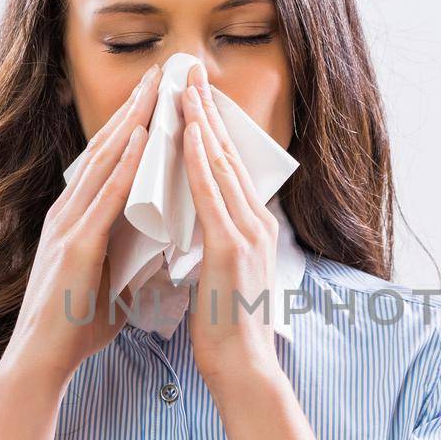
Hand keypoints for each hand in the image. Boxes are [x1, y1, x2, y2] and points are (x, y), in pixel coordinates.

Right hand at [0, 64, 158, 386]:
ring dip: (130, 125)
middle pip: (104, 151)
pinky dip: (124, 166)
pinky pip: (104, 197)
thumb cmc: (74, 326)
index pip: (108, 163)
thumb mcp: (111, 282)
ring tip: (154, 91)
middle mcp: (68, 214)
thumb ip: (129, 258)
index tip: (156, 99)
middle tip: (157, 74)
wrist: (41, 360)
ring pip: (103, 164)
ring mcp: (68, 227)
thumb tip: (158, 250)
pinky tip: (142, 140)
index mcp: (77, 220)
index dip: (131, 128)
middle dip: (132, 111)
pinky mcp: (74, 247)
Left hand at [178, 61, 282, 388]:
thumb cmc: (226, 330)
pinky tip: (189, 133)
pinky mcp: (230, 247)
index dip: (212, 131)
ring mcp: (246, 233)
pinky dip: (199, 159)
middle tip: (190, 73)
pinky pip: (211, 193)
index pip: (228, 170)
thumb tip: (198, 233)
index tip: (194, 99)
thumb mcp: (220, 277)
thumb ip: (213, 248)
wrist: (241, 366)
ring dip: (202, 123)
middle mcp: (255, 224)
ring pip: (221, 165)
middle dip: (208, 112)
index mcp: (251, 230)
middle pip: (228, 156)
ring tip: (185, 87)